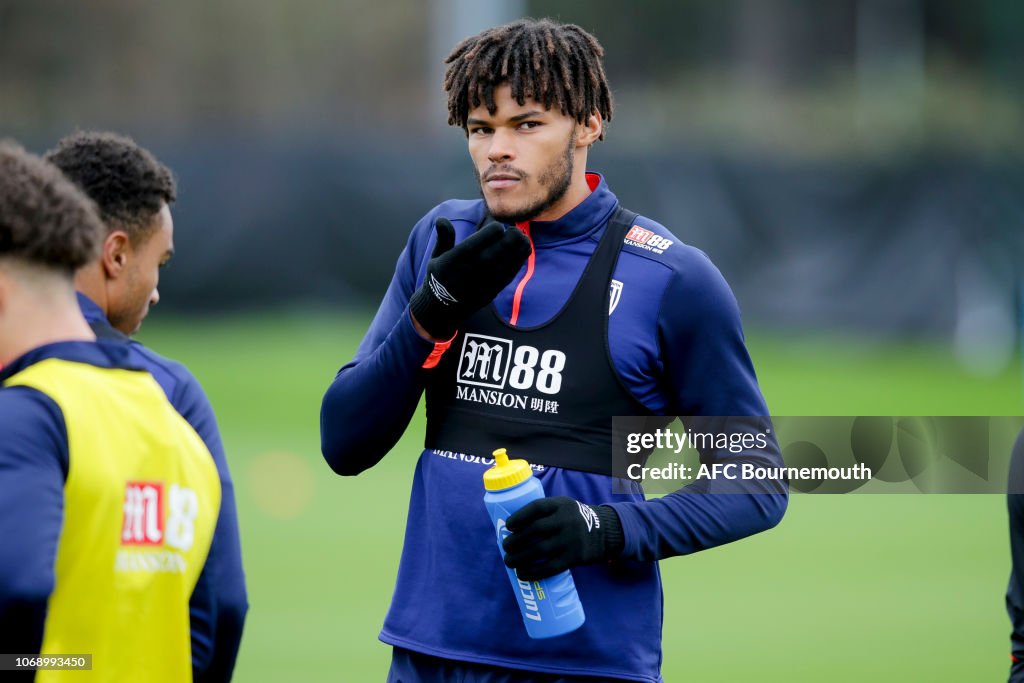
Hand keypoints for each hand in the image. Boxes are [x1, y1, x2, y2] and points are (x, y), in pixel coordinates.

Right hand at [409, 217, 530, 339]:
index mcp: (459, 257)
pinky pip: (511, 272)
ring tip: (523, 239)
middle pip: (502, 247)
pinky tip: (523, 252)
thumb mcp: (436, 256)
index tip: (497, 226)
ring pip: (510, 260)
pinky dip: (519, 260)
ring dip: (520, 247)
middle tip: (515, 230)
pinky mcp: (494, 289)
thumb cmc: (439, 277)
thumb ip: (444, 237)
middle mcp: (474, 268)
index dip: (494, 229)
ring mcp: (486, 280)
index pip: (485, 237)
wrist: (442, 308)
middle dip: (512, 236)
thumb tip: (441, 219)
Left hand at [502, 496, 624, 580]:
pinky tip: (522, 573)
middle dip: (515, 540)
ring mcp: (570, 540)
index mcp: (561, 505)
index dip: (519, 516)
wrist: (604, 532)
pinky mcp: (573, 558)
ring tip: (509, 561)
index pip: (536, 508)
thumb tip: (513, 528)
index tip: (508, 525)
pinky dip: (533, 572)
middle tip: (505, 546)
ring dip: (519, 557)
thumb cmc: (574, 519)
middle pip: (534, 531)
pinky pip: (549, 567)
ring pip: (539, 550)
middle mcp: (566, 521)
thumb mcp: (564, 506)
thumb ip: (544, 512)